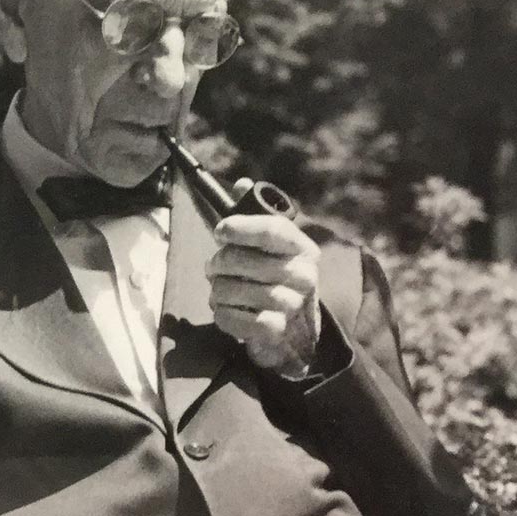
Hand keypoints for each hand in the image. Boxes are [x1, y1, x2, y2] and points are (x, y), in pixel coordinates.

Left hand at [206, 180, 321, 374]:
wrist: (294, 331)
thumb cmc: (272, 278)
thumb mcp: (267, 245)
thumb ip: (251, 214)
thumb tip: (242, 184)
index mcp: (302, 248)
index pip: (272, 230)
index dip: (241, 228)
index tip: (219, 231)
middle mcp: (303, 275)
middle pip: (247, 261)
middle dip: (220, 263)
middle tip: (213, 267)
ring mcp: (293, 304)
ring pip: (237, 290)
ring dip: (218, 289)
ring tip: (218, 289)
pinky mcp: (277, 331)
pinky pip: (237, 319)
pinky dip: (223, 314)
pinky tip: (223, 309)